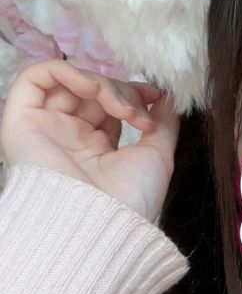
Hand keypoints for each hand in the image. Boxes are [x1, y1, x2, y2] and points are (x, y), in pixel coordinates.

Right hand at [0, 59, 180, 220]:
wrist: (102, 222)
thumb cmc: (130, 200)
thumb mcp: (157, 156)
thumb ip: (162, 123)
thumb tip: (166, 96)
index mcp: (96, 150)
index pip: (110, 105)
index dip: (133, 94)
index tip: (156, 96)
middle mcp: (69, 139)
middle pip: (92, 93)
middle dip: (122, 92)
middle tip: (137, 113)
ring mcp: (47, 129)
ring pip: (69, 83)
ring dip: (101, 84)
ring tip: (120, 107)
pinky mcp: (22, 122)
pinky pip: (35, 78)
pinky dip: (66, 71)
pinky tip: (92, 87)